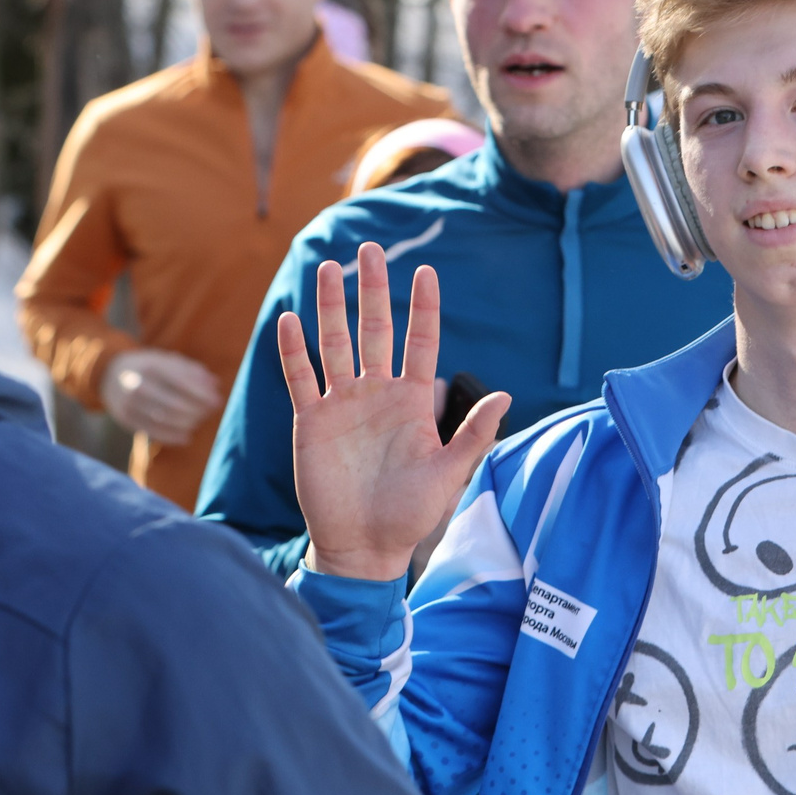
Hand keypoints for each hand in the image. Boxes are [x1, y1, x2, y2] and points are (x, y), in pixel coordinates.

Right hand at [101, 348, 222, 445]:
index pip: (182, 383)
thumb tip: (214, 384)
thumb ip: (192, 371)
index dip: (202, 395)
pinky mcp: (125, 419)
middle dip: (197, 411)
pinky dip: (172, 437)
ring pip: (164, 420)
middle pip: (174, 404)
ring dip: (188, 423)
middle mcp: (138, 384)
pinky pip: (152, 432)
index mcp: (152, 366)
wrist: (110, 374)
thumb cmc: (150, 367)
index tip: (217, 402)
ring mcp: (129, 403)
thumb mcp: (169, 361)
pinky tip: (187, 437)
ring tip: (199, 421)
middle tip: (209, 412)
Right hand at [277, 242, 510, 581]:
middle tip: (370, 248)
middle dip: (373, 290)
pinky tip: (289, 318)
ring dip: (330, 307)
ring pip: (335, 344)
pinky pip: (301, 377)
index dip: (423, 308)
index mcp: (413, 401)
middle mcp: (377, 394)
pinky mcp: (312, 421)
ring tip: (327, 268)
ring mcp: (343, 404)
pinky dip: (293, 350)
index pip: (419, 342)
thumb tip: (506, 395)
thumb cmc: (411, 513)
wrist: (365, 546)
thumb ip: (474, 433)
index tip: (426, 272)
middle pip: (375, 330)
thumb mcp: (450, 473)